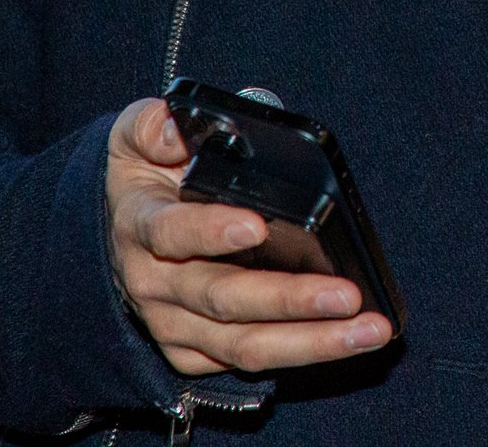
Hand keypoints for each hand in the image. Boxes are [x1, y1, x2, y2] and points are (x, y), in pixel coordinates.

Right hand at [105, 98, 391, 374]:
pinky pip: (247, 361)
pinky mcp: (191, 350)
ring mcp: (173, 323)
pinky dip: (300, 353)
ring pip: (243, 343)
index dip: (210, 231)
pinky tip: (347, 340)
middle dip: (290, 300)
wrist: (118, 225)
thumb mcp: (135, 135)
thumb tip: (180, 132)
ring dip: (311, 341)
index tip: (257, 226)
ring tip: (369, 329)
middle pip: (223, 299)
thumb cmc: (147, 172)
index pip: (170, 231)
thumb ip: (156, 126)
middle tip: (347, 295)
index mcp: (140, 223)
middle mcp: (153, 283)